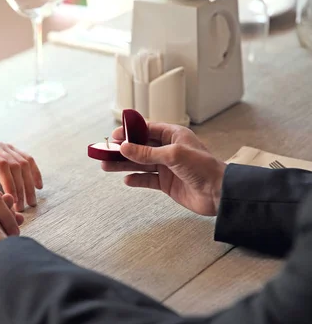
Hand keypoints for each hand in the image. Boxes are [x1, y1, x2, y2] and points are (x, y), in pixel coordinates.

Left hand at [0, 140, 42, 211]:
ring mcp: (4, 146)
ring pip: (24, 162)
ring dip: (29, 183)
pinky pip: (27, 159)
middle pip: (15, 164)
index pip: (0, 164)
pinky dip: (34, 172)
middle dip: (21, 187)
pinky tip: (39, 187)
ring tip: (30, 202)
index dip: (9, 182)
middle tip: (22, 208)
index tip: (12, 201)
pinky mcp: (11, 149)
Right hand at [101, 123, 226, 215]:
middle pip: (139, 147)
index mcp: (173, 135)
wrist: (219, 194)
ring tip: (106, 166)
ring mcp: (167, 167)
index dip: (129, 132)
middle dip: (122, 150)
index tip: (114, 136)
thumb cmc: (205, 169)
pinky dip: (136, 179)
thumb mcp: (173, 155)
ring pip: (140, 164)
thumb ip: (146, 153)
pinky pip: (147, 179)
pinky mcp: (167, 183)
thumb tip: (125, 147)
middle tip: (104, 152)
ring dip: (123, 164)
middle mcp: (169, 150)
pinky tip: (126, 179)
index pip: (146, 129)